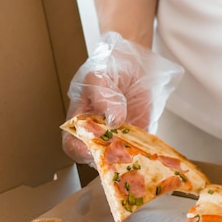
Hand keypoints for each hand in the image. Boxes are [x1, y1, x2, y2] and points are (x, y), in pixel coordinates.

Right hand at [62, 32, 182, 163]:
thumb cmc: (108, 67)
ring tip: (135, 147)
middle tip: (119, 148)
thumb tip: (113, 119)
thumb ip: (102, 96)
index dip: (80, 150)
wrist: (134, 63)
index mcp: (80, 120)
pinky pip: (140, 151)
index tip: (93, 148)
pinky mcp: (138, 136)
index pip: (72, 144)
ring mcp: (118, 137)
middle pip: (96, 157)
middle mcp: (98, 133)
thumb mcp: (99, 76)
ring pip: (119, 158)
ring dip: (127, 158)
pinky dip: (144, 153)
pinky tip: (148, 146)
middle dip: (107, 157)